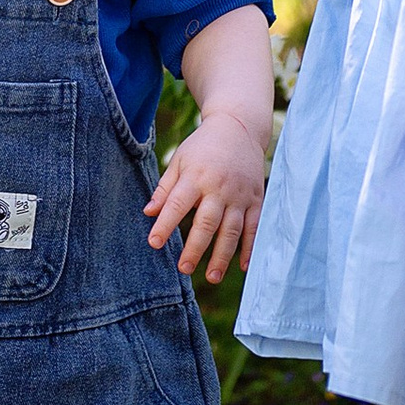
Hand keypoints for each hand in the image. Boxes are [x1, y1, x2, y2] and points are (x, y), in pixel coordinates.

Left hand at [143, 109, 266, 283]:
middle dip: (195, 248)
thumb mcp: (179, 160)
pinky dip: (250, 247)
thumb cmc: (202, 147)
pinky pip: (254, 226)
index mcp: (195, 176)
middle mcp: (218, 187)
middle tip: (184, 269)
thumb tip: (148, 213)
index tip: (154, 243)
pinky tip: (243, 266)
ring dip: (222, 255)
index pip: (177, 204)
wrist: (239, 127)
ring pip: (231, 230)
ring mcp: (240, 194)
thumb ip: (165, 188)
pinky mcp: (256, 199)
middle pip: (206, 222)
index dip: (165, 224)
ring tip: (211, 277)